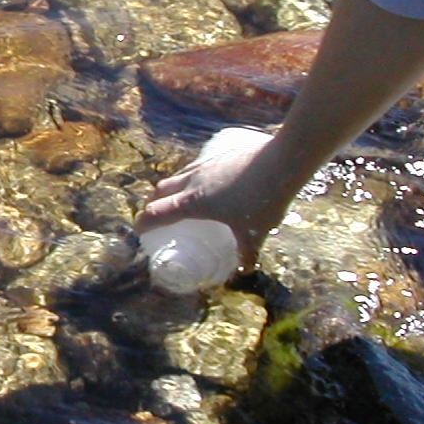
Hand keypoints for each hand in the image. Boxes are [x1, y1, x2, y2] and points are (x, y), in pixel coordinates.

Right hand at [135, 127, 290, 269]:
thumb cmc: (264, 198)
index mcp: (192, 202)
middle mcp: (192, 181)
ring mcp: (204, 165)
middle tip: (160, 216)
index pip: (155, 212)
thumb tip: (245, 269)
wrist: (283, 160)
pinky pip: (195, 167)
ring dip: (172, 189)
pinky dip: (192, 178)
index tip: (141, 232)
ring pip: (177, 176)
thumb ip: (247, 253)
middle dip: (154, 204)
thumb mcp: (255, 233)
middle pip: (160, 191)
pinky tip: (210, 184)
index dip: (143, 223)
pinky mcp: (218, 154)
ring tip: (184, 200)